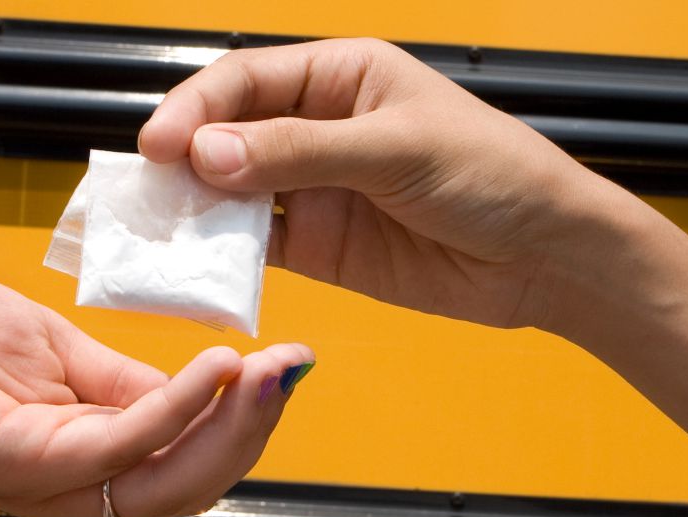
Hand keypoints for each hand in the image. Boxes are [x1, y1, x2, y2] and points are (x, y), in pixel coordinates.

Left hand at [0, 259, 312, 516]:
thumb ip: (122, 380)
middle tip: (294, 372)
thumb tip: (204, 382)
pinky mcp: (19, 462)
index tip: (290, 365)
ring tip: (270, 372)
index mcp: (79, 454)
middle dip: (253, 433)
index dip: (243, 420)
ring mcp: (45, 480)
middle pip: (189, 485)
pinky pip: (122, 445)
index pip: (182, 460)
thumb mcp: (50, 350)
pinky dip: (178, 407)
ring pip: (168, 481)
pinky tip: (215, 365)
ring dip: (232, 428)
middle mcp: (70, 482)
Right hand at [140, 39, 628, 331]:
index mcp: (340, 78)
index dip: (196, 109)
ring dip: (196, 211)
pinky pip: (258, 248)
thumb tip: (206, 156)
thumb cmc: (490, 175)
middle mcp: (318, 129)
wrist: (543, 259)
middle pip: (229, 136)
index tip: (160, 145)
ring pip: (234, 194)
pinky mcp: (320, 249)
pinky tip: (198, 267)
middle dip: (184, 160)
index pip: (248, 82)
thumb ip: (300, 152)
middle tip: (144, 194)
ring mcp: (316, 191)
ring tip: (158, 233)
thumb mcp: (395, 150)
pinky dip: (225, 257)